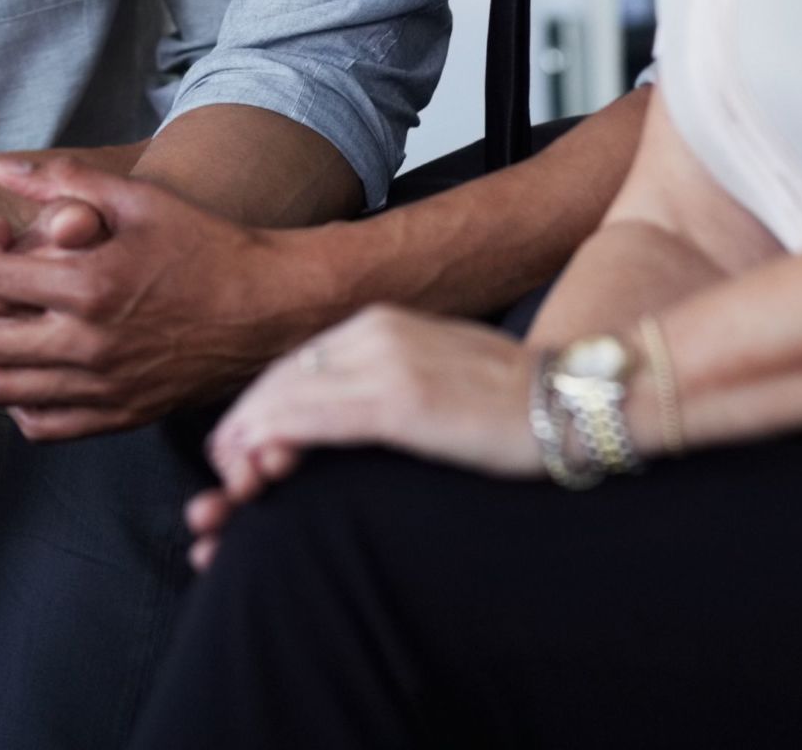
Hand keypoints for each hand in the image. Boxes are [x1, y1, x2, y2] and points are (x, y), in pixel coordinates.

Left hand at [0, 156, 326, 439]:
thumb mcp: (138, 199)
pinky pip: (42, 426)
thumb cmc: (208, 245)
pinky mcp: (122, 415)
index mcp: (90, 288)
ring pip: (1, 389)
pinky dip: (19, 399)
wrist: (273, 306)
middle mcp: (90, 347)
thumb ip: (64, 180)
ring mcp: (105, 389)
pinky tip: (30, 364)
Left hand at [184, 306, 538, 568]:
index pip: (298, 364)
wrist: (578, 398)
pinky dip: (275, 441)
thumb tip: (339, 410)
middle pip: (282, 378)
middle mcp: (374, 332)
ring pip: (287, 397)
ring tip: (231, 480)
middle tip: (223, 470)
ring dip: (249, 440)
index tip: (239, 444)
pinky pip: (315, 418)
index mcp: (380, 323)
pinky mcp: (400, 400)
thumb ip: (383, 377)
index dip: (260, 406)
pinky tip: (256, 466)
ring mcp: (385, 363)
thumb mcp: (435, 368)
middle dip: (245, 427)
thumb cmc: (513, 399)